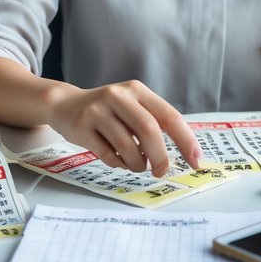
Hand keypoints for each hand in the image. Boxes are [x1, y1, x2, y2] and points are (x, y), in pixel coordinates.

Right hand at [46, 79, 201, 176]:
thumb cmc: (108, 111)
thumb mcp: (131, 106)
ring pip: (127, 145)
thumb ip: (153, 122)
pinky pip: (107, 154)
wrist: (64, 105)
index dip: (185, 140)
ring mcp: (98, 110)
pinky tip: (119, 162)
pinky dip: (118, 164)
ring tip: (137, 166)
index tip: (196, 161)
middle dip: (160, 156)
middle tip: (161, 171)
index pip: (169, 116)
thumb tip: (184, 152)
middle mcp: (118, 96)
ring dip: (137, 163)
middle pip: (149, 130)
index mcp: (137, 90)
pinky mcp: (82, 126)